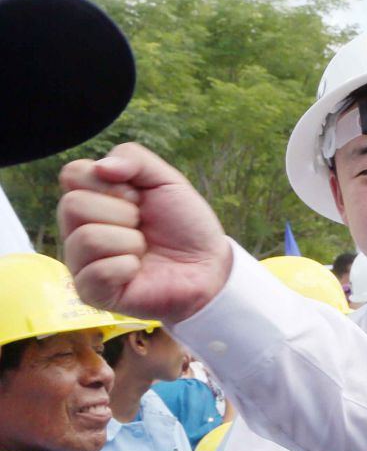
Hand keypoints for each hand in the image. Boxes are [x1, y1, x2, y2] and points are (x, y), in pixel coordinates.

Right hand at [57, 143, 232, 322]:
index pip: (73, 174)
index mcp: (90, 198)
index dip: (112, 183)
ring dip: (129, 241)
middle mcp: (78, 228)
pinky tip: (138, 270)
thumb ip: (134, 158)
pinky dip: (127, 268)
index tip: (138, 198)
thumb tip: (100, 167)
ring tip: (143, 249)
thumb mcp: (166, 180)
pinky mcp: (91, 292)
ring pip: (87, 238)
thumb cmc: (184, 224)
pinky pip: (96, 273)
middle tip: (142, 225)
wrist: (209, 264)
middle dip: (123, 213)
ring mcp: (81, 261)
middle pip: (73, 205)